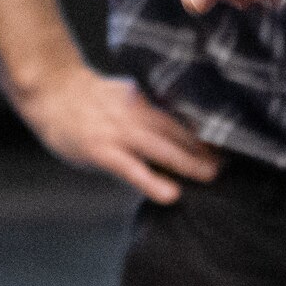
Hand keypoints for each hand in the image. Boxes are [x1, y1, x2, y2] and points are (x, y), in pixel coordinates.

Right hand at [14, 64, 224, 205]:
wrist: (51, 92)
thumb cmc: (89, 101)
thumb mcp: (123, 97)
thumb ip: (150, 110)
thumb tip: (182, 127)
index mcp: (143, 102)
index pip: (181, 116)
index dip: (207, 129)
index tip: (234, 139)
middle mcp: (135, 115)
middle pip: (177, 131)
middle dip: (205, 147)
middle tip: (231, 162)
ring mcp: (117, 133)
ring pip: (160, 148)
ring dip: (188, 162)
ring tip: (211, 175)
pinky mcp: (101, 151)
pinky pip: (131, 169)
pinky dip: (151, 181)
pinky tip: (169, 194)